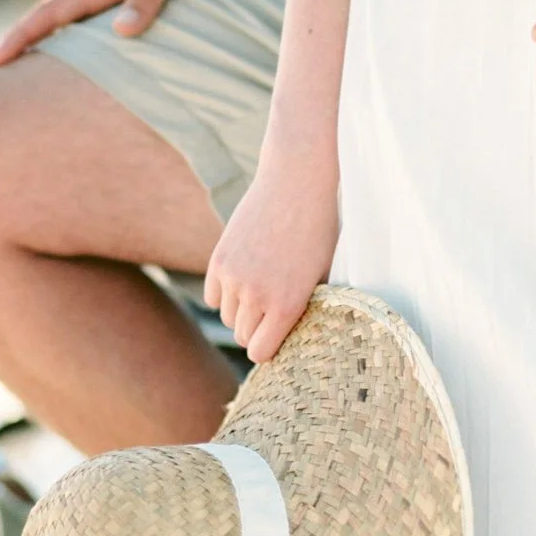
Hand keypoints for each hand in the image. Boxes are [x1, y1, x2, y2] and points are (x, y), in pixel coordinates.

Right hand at [0, 0, 231, 65]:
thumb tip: (119, 31)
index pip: (51, 13)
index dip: (23, 37)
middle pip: (45, 19)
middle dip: (14, 44)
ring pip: (61, 24)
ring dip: (36, 46)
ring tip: (10, 73)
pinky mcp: (122, 3)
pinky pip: (84, 27)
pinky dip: (64, 43)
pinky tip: (62, 63)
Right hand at [204, 156, 338, 363]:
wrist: (297, 182)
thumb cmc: (319, 229)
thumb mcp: (322, 274)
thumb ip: (305, 307)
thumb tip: (290, 335)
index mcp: (286, 305)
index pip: (260, 353)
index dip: (268, 348)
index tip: (277, 338)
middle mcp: (256, 296)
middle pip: (242, 336)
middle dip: (256, 331)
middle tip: (272, 315)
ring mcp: (233, 277)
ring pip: (227, 317)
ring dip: (240, 312)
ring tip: (261, 293)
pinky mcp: (218, 260)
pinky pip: (212, 297)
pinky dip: (224, 295)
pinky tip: (243, 281)